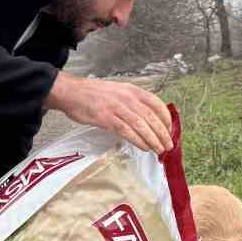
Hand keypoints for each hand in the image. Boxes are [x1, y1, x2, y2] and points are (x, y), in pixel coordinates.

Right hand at [44, 73, 172, 152]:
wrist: (71, 92)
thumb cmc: (93, 94)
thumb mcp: (118, 91)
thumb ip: (132, 102)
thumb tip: (146, 118)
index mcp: (132, 90)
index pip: (156, 104)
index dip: (166, 119)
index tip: (170, 130)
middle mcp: (127, 98)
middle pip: (151, 117)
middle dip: (162, 133)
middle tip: (169, 145)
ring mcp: (117, 108)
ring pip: (141, 126)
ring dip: (153, 140)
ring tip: (159, 150)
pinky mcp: (106, 118)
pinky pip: (127, 131)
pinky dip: (138, 140)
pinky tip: (144, 147)